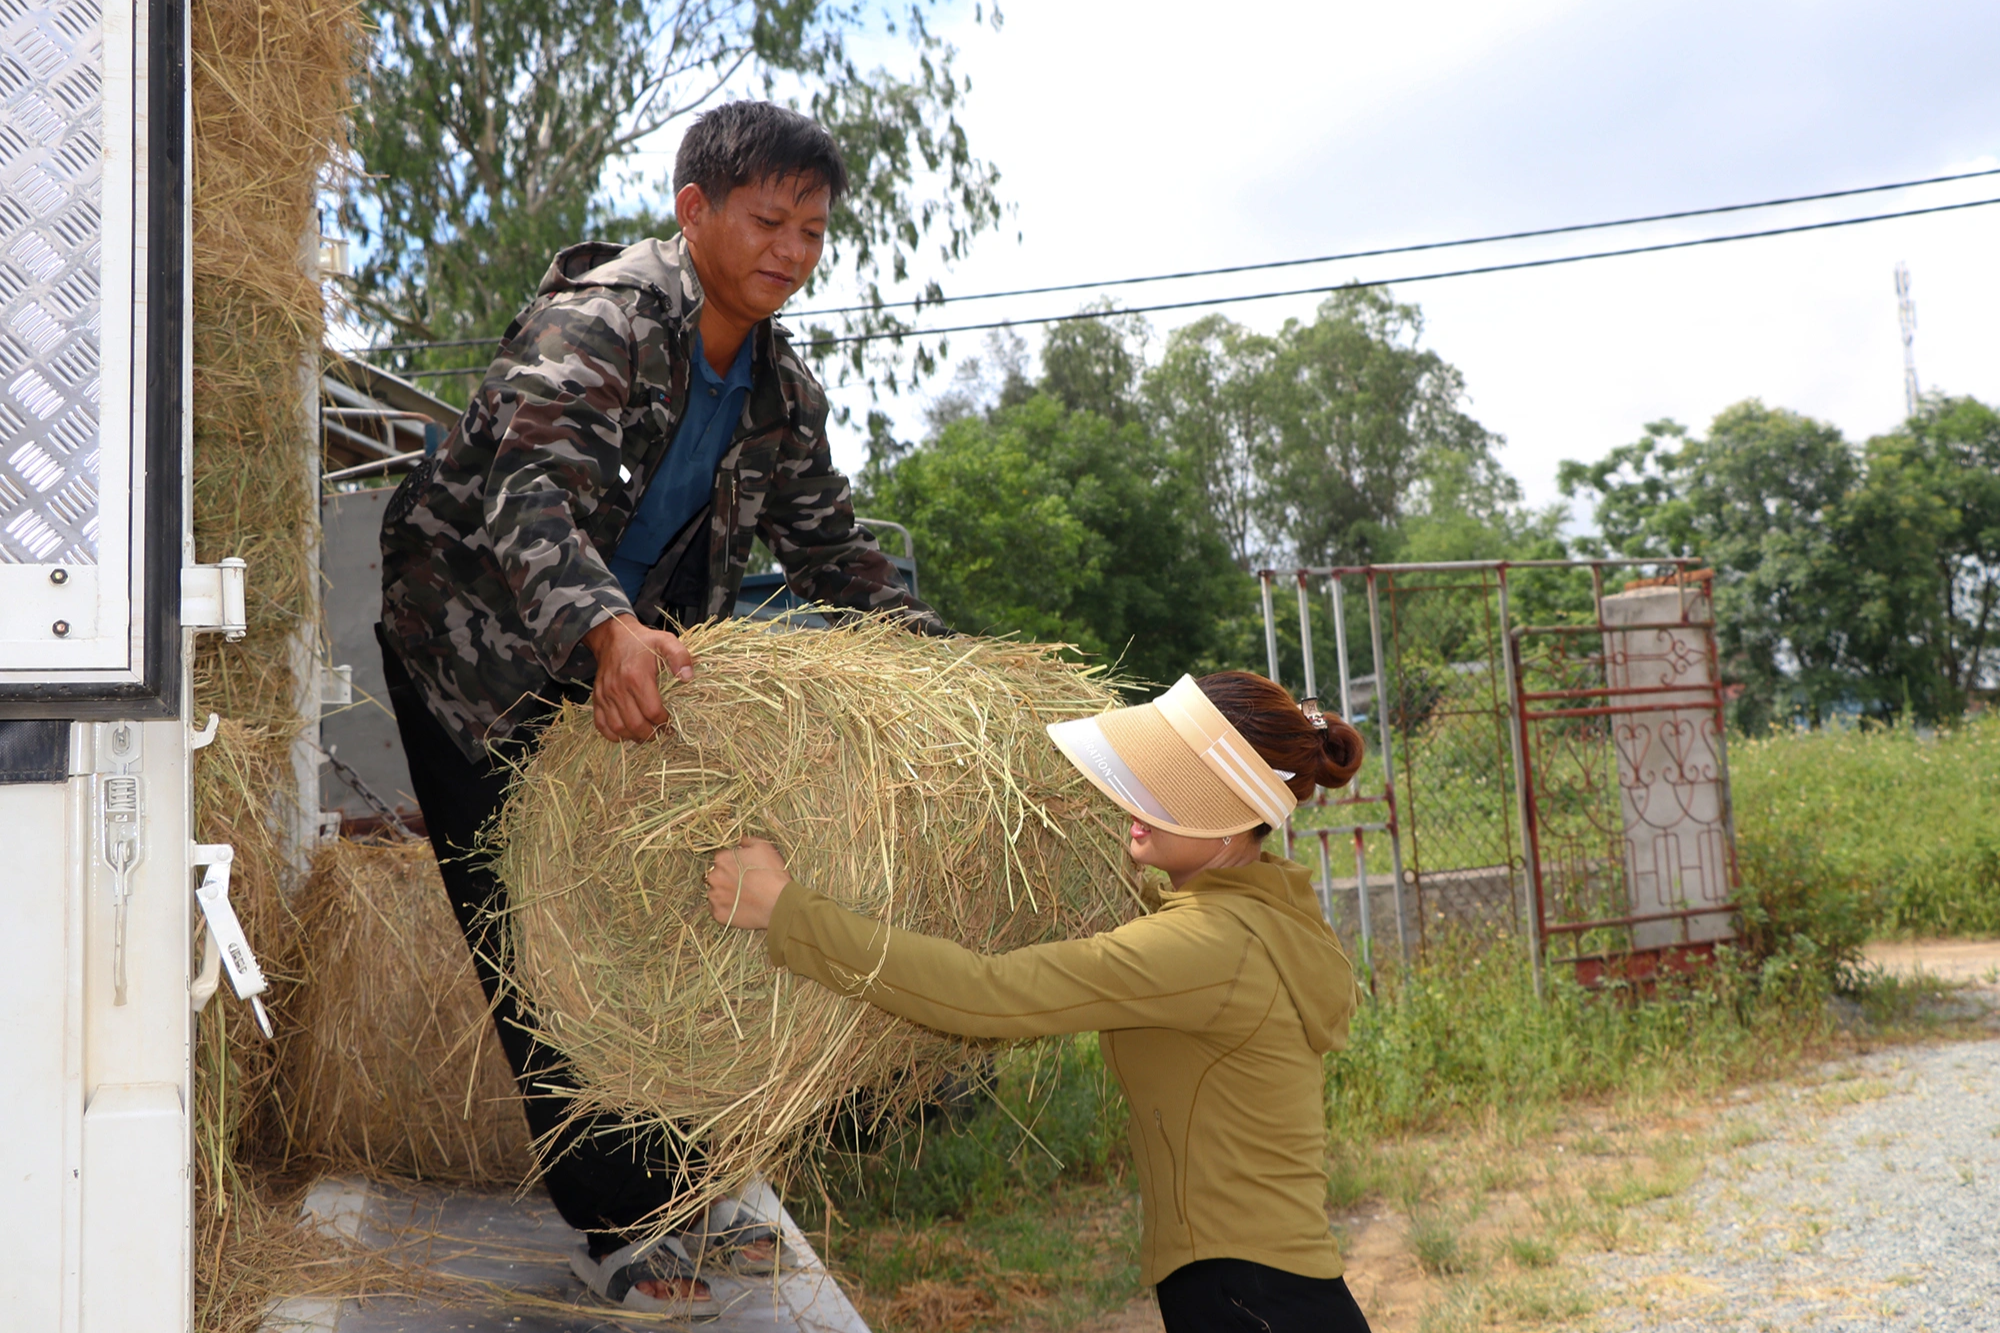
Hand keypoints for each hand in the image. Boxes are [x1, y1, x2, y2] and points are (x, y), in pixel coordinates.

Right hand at [583, 614, 692, 742]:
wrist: (613, 636)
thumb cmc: (642, 642)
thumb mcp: (665, 641)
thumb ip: (680, 656)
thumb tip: (688, 677)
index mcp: (637, 677)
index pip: (652, 711)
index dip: (663, 721)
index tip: (670, 722)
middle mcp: (618, 689)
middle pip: (635, 724)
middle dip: (651, 734)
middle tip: (661, 733)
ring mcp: (605, 695)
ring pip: (618, 728)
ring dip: (634, 737)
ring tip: (646, 735)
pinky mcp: (597, 698)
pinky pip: (601, 724)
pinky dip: (613, 734)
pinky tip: (626, 733)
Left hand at [704, 837, 790, 930]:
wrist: (779, 903)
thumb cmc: (772, 874)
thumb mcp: (764, 847)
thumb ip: (747, 841)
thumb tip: (740, 841)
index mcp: (721, 859)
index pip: (721, 859)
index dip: (733, 863)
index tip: (744, 869)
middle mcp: (713, 877)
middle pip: (716, 875)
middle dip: (727, 878)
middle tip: (745, 883)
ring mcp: (714, 897)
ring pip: (716, 893)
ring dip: (725, 893)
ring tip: (744, 896)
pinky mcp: (718, 914)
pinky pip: (718, 909)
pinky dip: (727, 908)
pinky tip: (741, 907)